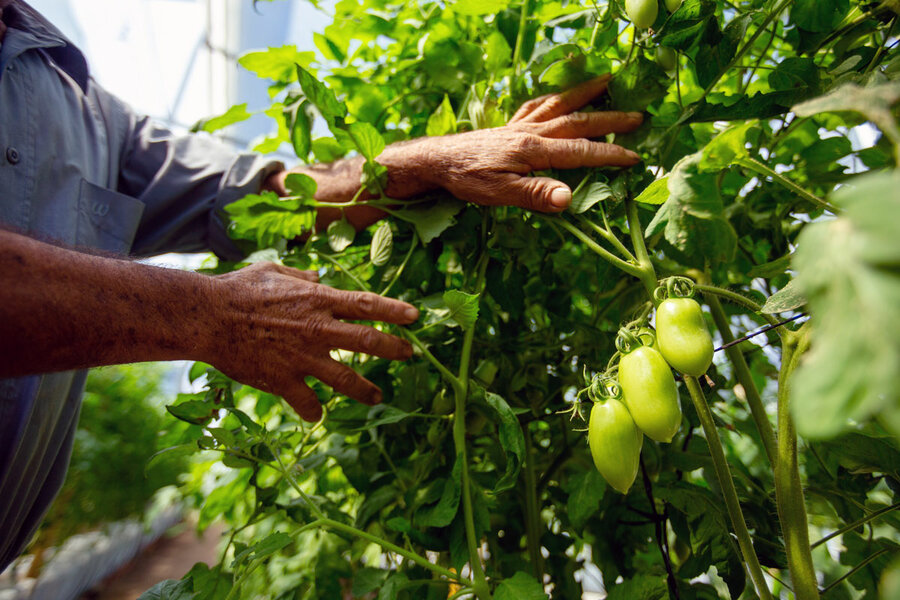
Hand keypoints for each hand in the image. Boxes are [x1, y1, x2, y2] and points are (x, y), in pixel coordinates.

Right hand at [207, 262, 418, 421]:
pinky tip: (316, 415)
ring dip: (366, 390)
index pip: (367, 304)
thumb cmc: (238, 289)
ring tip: (378, 397)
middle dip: (394, 349)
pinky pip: (307, 403)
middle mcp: (318, 329)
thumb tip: (318, 279)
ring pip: (346, 379)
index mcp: (318, 300)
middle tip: (410, 354)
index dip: (394, 311)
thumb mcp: (274, 272)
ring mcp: (303, 357)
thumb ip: (301, 277)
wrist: (208, 317)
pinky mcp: (284, 380)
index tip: (415, 317)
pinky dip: (313, 411)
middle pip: (368, 341)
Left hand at [407, 74, 643, 211]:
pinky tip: (560, 96)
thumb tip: (570, 198)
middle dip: (610, 118)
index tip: (635, 158)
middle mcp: (531, 131)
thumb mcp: (501, 195)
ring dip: (585, 93)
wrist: (437, 161)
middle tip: (638, 115)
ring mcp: (520, 125)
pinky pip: (537, 104)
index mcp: (534, 150)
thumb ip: (536, 195)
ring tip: (608, 81)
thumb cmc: (468, 180)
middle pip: (578, 121)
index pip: (581, 152)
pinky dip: (554, 97)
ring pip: (560, 104)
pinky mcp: (508, 125)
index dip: (610, 155)